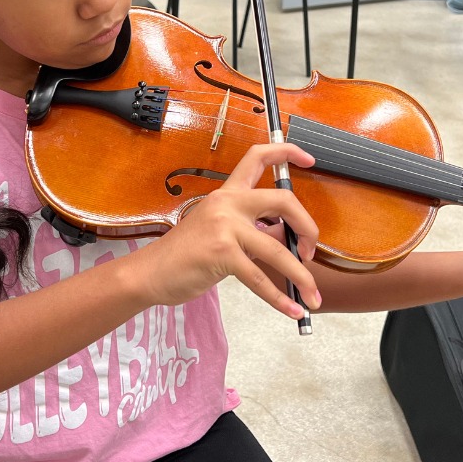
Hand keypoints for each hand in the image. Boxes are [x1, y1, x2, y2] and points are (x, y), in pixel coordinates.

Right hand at [134, 143, 320, 319]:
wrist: (150, 272)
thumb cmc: (187, 254)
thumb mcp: (221, 231)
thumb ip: (253, 229)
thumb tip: (288, 238)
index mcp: (228, 193)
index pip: (258, 157)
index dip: (287, 152)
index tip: (310, 159)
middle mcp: (228, 203)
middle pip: (283, 199)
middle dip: (308, 226)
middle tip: (310, 251)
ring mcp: (224, 226)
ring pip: (277, 248)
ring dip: (301, 276)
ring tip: (312, 296)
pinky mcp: (221, 253)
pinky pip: (259, 277)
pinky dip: (279, 298)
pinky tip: (291, 309)